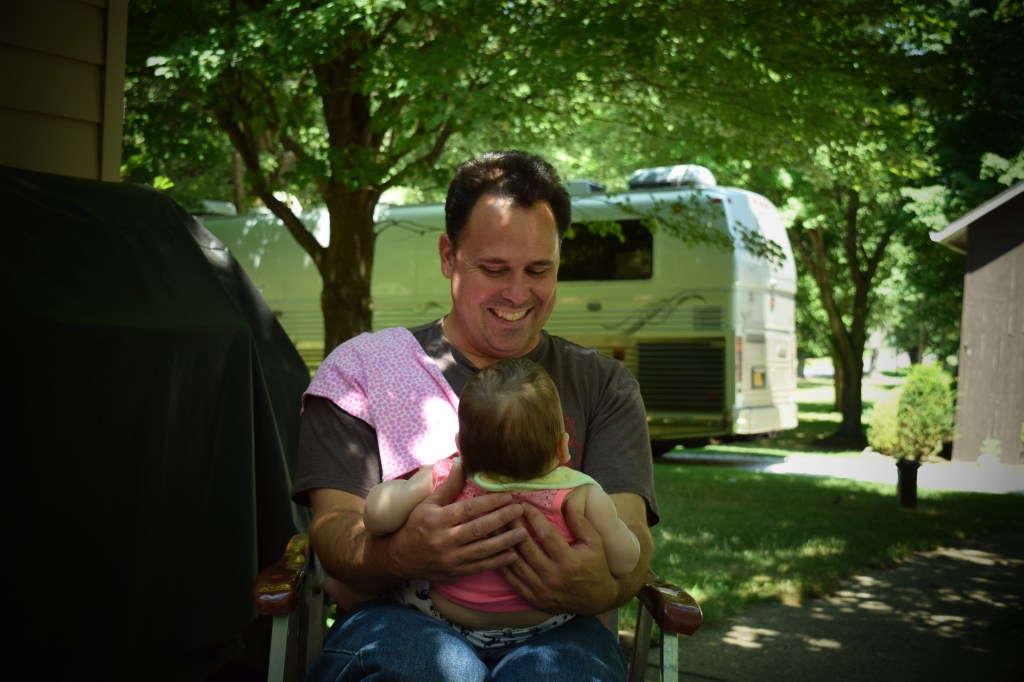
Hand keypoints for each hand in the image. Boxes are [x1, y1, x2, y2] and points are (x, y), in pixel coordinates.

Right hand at [382, 460, 528, 582]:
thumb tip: (461, 462)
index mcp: (438, 520)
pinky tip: (513, 555)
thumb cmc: (415, 525)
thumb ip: (448, 486)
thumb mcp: (427, 503)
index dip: (490, 502)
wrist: (400, 558)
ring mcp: (450, 559)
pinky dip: (497, 562)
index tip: (508, 496)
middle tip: (521, 510)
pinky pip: (480, 567)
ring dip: (505, 542)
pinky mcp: (455, 573)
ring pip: (483, 550)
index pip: (469, 509)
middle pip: (479, 529)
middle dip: (502, 519)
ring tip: (524, 533)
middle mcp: (445, 540)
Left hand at [498, 501, 619, 614]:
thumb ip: (580, 522)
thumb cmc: (596, 566)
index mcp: (569, 561)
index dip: (533, 517)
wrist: (597, 600)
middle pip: (527, 548)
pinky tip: (495, 552)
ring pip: (516, 564)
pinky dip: (502, 566)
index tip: (523, 503)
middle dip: (513, 526)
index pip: (546, 534)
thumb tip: (566, 501)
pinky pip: (513, 581)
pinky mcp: (534, 599)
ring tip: (494, 527)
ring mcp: (542, 590)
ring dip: (503, 544)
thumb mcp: (594, 542)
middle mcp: (553, 576)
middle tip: (504, 511)